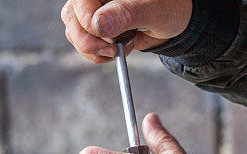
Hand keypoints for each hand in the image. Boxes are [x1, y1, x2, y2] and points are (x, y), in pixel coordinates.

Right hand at [61, 0, 192, 62]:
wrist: (174, 18)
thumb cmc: (168, 6)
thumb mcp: (152, 9)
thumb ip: (125, 14)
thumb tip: (98, 24)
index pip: (80, 3)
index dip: (90, 25)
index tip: (112, 40)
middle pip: (72, 19)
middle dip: (91, 42)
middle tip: (115, 50)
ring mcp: (90, 10)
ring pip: (75, 34)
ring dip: (96, 51)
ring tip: (122, 45)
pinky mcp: (94, 27)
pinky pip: (84, 45)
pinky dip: (99, 55)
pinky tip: (118, 48)